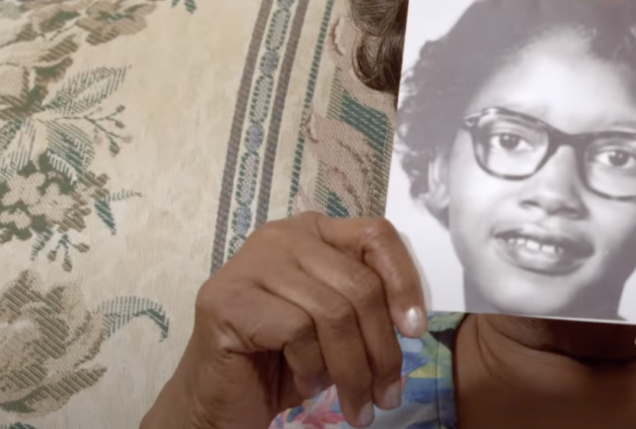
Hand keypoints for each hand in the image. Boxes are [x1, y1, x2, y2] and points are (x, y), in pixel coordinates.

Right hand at [141, 213, 425, 428]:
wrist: (220, 400)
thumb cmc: (286, 359)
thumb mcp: (339, 325)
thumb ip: (369, 304)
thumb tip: (413, 321)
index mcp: (314, 231)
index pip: (376, 235)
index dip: (404, 282)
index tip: (415, 331)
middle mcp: (282, 236)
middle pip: (360, 283)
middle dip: (382, 350)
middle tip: (387, 396)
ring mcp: (250, 264)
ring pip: (334, 313)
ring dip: (353, 371)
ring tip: (356, 404)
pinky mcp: (228, 299)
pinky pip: (298, 331)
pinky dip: (311, 369)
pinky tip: (304, 385)